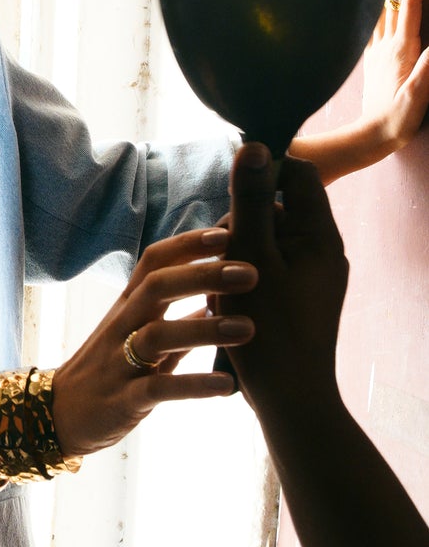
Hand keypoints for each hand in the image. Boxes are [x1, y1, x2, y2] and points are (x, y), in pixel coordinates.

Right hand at [49, 229, 256, 456]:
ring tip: (248, 328)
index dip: (188, 244)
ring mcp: (119, 362)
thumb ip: (179, 318)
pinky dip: (194, 386)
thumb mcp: (138, 336)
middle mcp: (121, 326)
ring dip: (204, 329)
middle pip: (156, 288)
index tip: (228, 231)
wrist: (59, 415)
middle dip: (203, 275)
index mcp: (128, 306)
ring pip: (157, 335)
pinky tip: (227, 385)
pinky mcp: (123, 399)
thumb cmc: (108, 370)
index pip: (153, 262)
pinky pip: (158, 388)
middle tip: (251, 273)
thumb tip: (219, 299)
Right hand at [218, 146, 348, 423]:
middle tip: (221, 261)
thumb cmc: (268, 332)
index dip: (261, 175)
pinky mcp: (302, 305)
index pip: (298, 173)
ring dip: (239, 258)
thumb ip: (252, 201)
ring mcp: (316, 280)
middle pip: (279, 209)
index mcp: (320, 236)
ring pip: (269, 243)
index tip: (229, 203)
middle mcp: (324, 253)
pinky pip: (270, 273)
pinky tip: (231, 309)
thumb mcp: (250, 258)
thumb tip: (254, 144)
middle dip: (242, 226)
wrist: (290, 402)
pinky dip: (246, 282)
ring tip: (224, 293)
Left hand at [360, 0, 428, 150]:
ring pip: (384, 6)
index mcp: (400, 48)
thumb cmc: (397, 119)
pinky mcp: (373, 60)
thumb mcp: (418, 94)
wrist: (370, 137)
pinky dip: (381, 3)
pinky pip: (376, 23)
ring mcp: (376, 50)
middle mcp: (385, 44)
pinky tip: (379, 2)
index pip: (413, 3)